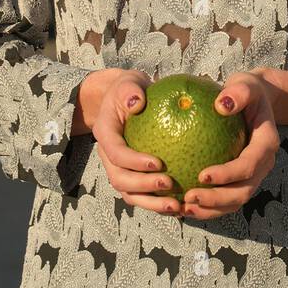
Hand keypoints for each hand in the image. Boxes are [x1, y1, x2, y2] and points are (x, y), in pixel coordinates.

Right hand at [90, 69, 182, 216]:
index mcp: (105, 133)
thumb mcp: (128, 82)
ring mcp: (118, 168)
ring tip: (177, 206)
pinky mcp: (131, 176)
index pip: (116, 153)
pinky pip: (143, 195)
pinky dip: (159, 203)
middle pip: (120, 179)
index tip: (158, 162)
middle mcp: (108, 155)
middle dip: (143, 187)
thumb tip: (137, 102)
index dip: (133, 161)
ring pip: (130, 194)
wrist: (126, 99)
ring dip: (152, 204)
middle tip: (169, 184)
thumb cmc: (130, 89)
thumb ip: (130, 90)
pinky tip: (182, 205)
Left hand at [181, 71, 279, 219]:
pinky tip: (184, 204)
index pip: (248, 166)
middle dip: (217, 200)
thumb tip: (221, 104)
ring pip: (235, 202)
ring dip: (211, 209)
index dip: (227, 175)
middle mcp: (263, 164)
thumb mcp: (245, 83)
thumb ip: (238, 92)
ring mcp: (253, 175)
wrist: (254, 100)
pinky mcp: (241, 180)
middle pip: (243, 192)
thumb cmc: (246, 90)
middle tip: (189, 197)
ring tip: (184, 207)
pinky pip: (226, 200)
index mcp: (266, 144)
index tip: (201, 174)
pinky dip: (208, 207)